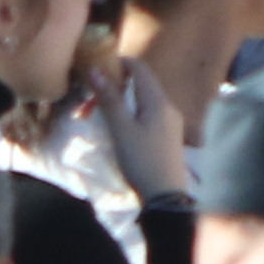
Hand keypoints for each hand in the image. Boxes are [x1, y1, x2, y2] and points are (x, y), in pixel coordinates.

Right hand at [77, 46, 190, 202]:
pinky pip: (149, 114)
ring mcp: (171, 122)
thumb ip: (109, 99)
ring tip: (101, 117)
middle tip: (91, 102)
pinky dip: (131, 114)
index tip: (96, 73)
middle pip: (141, 84)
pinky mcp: (170, 137)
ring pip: (144, 101)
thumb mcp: (121, 130)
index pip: (139, 68)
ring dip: (122, 102)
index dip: (118, 64)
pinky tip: (120, 129)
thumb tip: (95, 69)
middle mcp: (168, 106)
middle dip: (115, 87)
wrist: (166, 198)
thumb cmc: (141, 160)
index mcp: (158, 101)